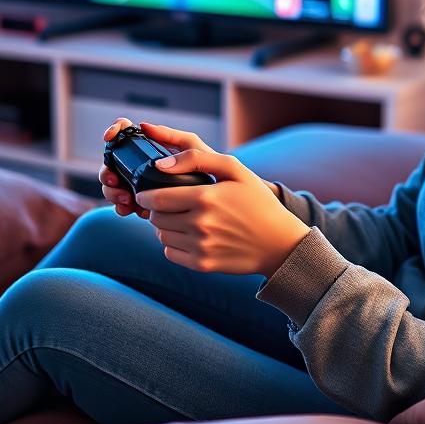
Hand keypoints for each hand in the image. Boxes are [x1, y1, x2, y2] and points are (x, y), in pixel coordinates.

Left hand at [125, 121, 309, 275]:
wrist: (279, 242)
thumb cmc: (257, 201)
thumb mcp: (235, 169)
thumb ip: (196, 158)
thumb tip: (161, 165)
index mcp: (205, 197)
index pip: (155, 198)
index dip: (145, 195)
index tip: (145, 192)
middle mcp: (200, 224)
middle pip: (156, 217)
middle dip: (157, 209)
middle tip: (169, 204)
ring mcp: (200, 247)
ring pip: (161, 235)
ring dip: (165, 226)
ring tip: (181, 218)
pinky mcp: (202, 265)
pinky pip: (170, 253)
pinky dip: (173, 244)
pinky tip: (189, 235)